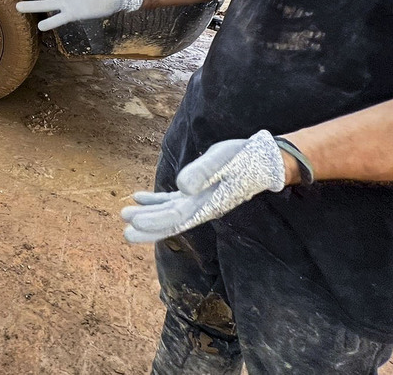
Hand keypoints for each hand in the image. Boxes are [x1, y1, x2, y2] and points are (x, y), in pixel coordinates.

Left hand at [120, 130, 286, 242]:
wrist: (266, 161)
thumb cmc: (245, 158)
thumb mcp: (223, 160)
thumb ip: (203, 173)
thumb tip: (181, 187)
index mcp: (208, 203)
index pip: (177, 216)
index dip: (155, 221)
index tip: (134, 224)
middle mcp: (203, 207)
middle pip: (172, 221)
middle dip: (149, 227)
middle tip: (126, 234)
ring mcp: (201, 201)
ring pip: (170, 212)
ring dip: (149, 214)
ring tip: (126, 214)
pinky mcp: (200, 192)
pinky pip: (175, 201)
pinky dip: (157, 200)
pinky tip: (140, 197)